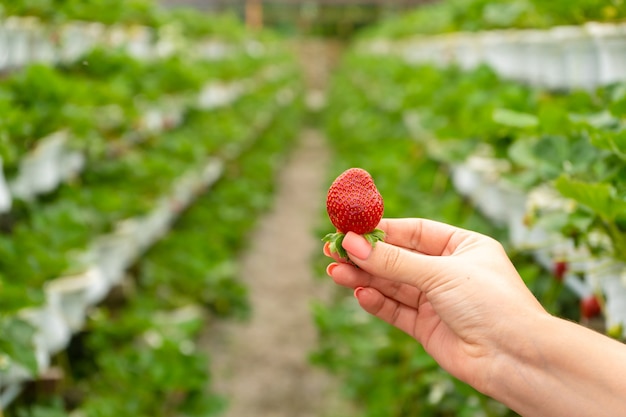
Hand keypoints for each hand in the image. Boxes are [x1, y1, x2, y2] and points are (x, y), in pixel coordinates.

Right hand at [324, 218, 547, 392]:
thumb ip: (393, 261)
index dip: (381, 230)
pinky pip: (397, 310)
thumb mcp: (440, 273)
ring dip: (364, 278)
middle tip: (332, 250)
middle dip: (366, 256)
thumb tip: (352, 243)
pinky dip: (377, 302)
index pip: (414, 232)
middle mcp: (448, 271)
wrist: (516, 359)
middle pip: (398, 259)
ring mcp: (437, 300)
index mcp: (462, 246)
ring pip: (393, 284)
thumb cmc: (491, 303)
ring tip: (335, 272)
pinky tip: (360, 294)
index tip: (350, 228)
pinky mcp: (428, 327)